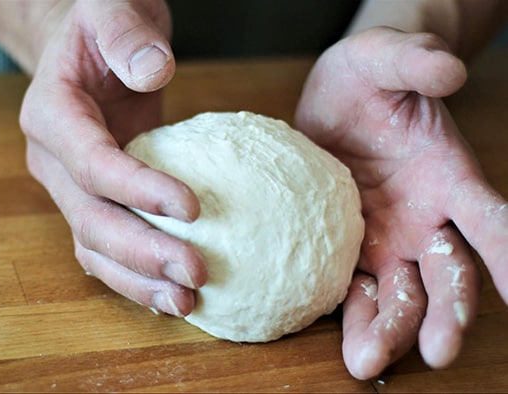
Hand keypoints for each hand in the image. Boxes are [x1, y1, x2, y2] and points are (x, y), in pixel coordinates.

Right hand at [19, 0, 206, 316]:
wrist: (88, 49)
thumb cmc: (102, 25)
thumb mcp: (112, 9)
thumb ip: (127, 35)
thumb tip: (154, 72)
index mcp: (51, 113)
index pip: (90, 162)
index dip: (136, 189)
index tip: (191, 207)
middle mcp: (52, 160)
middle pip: (90, 219)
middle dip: (142, 252)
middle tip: (195, 273)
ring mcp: (70, 187)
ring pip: (94, 247)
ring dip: (138, 279)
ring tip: (186, 301)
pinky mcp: (94, 202)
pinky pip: (108, 248)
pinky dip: (136, 276)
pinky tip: (173, 294)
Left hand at [294, 27, 507, 378]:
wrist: (337, 95)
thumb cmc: (371, 74)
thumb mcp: (387, 58)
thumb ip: (417, 65)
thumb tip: (449, 73)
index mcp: (449, 177)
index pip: (489, 219)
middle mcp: (425, 217)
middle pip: (446, 275)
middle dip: (445, 315)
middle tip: (436, 352)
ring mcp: (388, 236)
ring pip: (400, 292)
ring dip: (390, 329)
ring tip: (368, 362)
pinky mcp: (349, 244)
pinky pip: (353, 286)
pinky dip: (350, 314)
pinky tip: (341, 342)